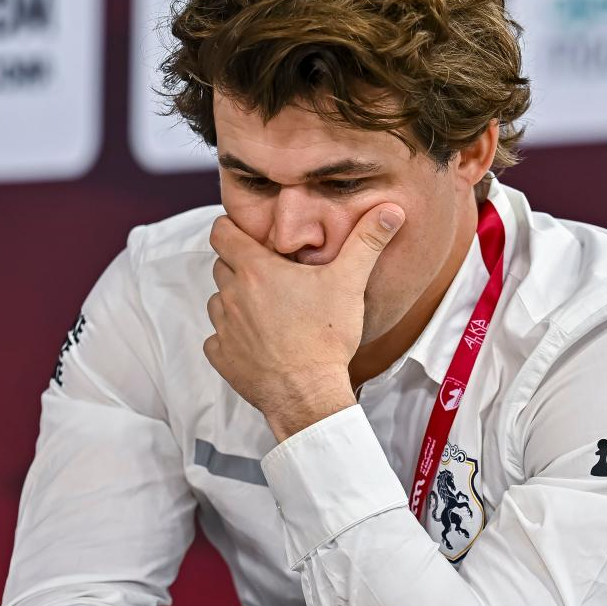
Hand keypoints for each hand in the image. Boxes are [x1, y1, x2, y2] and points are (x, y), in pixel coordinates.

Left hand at [204, 204, 405, 420]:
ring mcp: (224, 328)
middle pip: (222, 266)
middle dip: (241, 266)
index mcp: (255, 270)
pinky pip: (217, 339)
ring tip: (267, 311)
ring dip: (236, 301)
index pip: (221, 233)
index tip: (253, 238)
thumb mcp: (349, 282)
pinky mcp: (222, 357)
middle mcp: (231, 295)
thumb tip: (389, 211)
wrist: (309, 394)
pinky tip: (257, 343)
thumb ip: (366, 242)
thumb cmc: (325, 336)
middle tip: (272, 277)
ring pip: (218, 301)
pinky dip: (232, 338)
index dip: (233, 230)